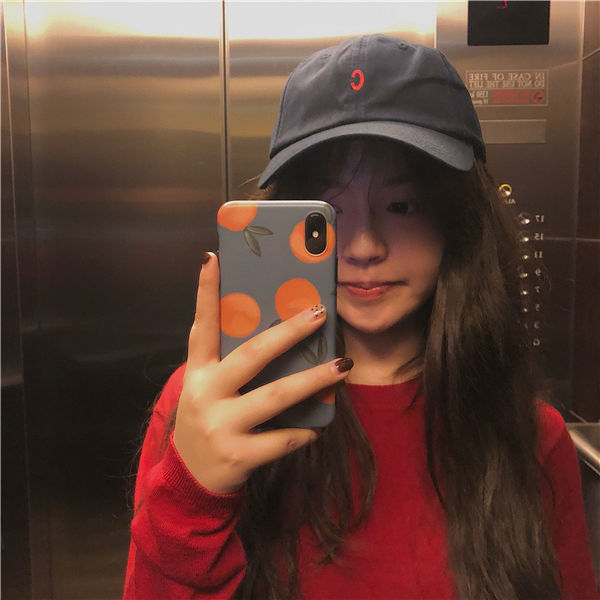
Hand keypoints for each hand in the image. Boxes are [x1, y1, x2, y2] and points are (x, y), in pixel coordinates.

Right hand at [173, 252, 351, 493]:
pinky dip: (305, 431)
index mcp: (197, 372)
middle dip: (288, 332)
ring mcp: (222, 426)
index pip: (201, 326)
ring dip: (314, 378)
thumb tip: (275, 332)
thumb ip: (227, 363)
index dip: (205, 293)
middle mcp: (206, 394)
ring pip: (277, 395)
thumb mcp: (206, 389)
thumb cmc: (206, 421)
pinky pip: (282, 438)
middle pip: (251, 355)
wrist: (189, 479)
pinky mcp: (239, 455)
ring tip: (344, 364)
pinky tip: (320, 425)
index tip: (213, 259)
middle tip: (318, 312)